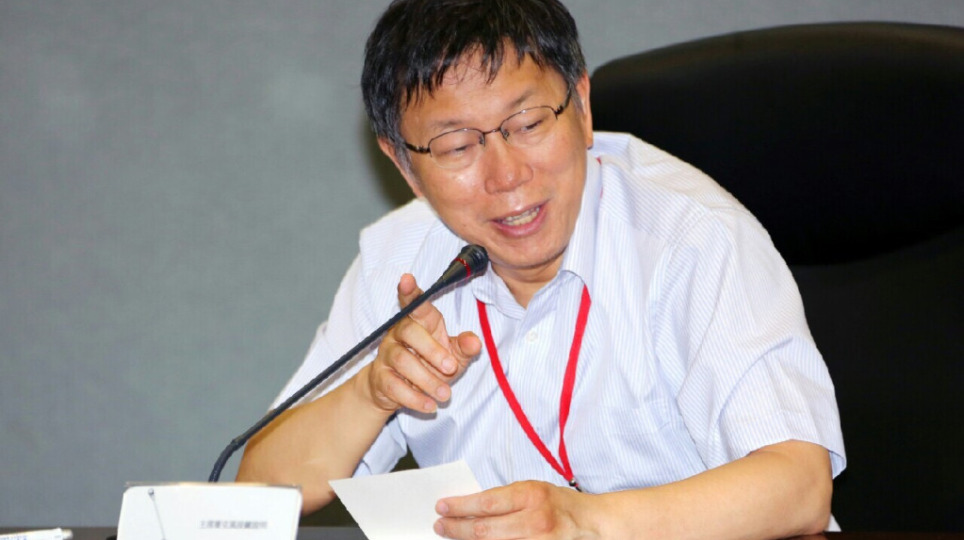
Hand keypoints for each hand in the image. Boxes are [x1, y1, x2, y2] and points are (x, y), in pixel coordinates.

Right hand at [362, 273, 480, 413]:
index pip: (413, 303)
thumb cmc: (428, 364)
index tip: (407, 278)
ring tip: (445, 394)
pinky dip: (414, 398)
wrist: (395, 390)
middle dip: (432, 351)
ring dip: (426, 379)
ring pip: (402, 361)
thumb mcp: (453, 355)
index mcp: (419, 322)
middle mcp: (398, 333)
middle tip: (451, 367)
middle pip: (409, 332)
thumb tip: (475, 342)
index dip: (409, 291)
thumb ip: (465, 347)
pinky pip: (394, 385)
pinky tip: (430, 405)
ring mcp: (387, 355)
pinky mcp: (380, 377)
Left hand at [434, 481, 600, 539]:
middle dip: (456, 528)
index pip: (486, 503)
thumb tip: (470, 507)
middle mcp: (534, 521)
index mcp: (531, 496)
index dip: (460, 506)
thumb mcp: (532, 489)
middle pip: (484, 530)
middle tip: (440, 525)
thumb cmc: (558, 503)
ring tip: (452, 534)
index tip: (442, 506)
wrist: (589, 523)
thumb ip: (504, 498)